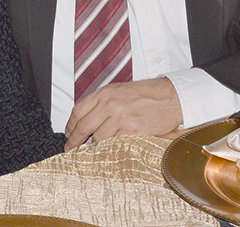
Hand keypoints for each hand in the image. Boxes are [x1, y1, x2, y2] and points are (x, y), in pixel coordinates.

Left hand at [63, 77, 182, 149]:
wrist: (170, 97)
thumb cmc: (146, 94)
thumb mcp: (119, 90)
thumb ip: (101, 102)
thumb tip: (86, 119)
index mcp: (105, 93)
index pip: (78, 111)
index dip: (70, 125)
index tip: (69, 133)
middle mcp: (110, 104)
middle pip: (83, 126)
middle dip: (74, 140)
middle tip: (70, 148)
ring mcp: (121, 118)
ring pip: (98, 138)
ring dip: (94, 146)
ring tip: (92, 150)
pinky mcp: (133, 131)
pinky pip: (114, 144)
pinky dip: (109, 148)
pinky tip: (108, 149)